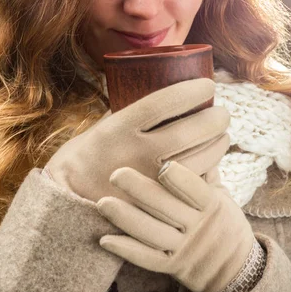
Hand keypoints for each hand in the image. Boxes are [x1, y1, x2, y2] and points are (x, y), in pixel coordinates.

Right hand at [45, 78, 229, 201]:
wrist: (67, 206)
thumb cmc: (84, 160)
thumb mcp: (99, 129)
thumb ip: (126, 115)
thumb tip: (157, 97)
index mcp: (118, 129)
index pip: (163, 103)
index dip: (191, 92)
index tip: (208, 85)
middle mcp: (135, 154)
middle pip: (189, 132)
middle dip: (215, 119)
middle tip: (223, 113)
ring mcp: (148, 182)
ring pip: (198, 160)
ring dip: (218, 145)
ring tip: (222, 136)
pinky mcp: (158, 204)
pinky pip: (193, 185)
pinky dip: (209, 171)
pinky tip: (212, 160)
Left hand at [97, 161, 255, 291]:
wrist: (234, 268)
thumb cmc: (223, 219)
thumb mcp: (224, 196)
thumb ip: (207, 171)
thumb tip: (197, 136)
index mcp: (212, 206)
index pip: (196, 191)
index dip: (180, 179)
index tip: (162, 164)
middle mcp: (197, 228)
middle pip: (167, 209)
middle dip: (140, 191)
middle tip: (116, 174)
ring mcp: (183, 249)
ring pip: (153, 234)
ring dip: (126, 219)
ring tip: (103, 203)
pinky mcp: (171, 267)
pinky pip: (147, 260)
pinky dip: (126, 250)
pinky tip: (105, 240)